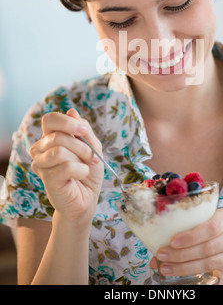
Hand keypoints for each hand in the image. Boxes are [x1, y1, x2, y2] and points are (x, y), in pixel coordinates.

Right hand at [30, 108, 103, 225]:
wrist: (87, 198)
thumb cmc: (88, 171)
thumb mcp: (92, 146)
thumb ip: (83, 129)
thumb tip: (72, 111)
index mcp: (51, 137)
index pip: (49, 119)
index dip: (67, 122)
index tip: (84, 131)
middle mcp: (41, 148)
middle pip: (58, 136)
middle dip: (82, 145)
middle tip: (92, 156)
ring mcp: (41, 164)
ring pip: (59, 150)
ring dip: (81, 157)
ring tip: (86, 166)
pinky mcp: (46, 179)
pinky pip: (65, 166)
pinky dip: (81, 170)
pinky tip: (81, 175)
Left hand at [150, 208, 222, 284]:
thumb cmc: (210, 229)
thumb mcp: (201, 222)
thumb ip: (183, 231)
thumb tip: (155, 253)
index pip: (211, 227)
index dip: (191, 236)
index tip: (172, 242)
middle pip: (208, 248)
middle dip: (183, 254)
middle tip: (163, 256)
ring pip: (210, 263)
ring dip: (186, 268)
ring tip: (167, 268)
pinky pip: (219, 279)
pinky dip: (204, 282)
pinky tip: (188, 282)